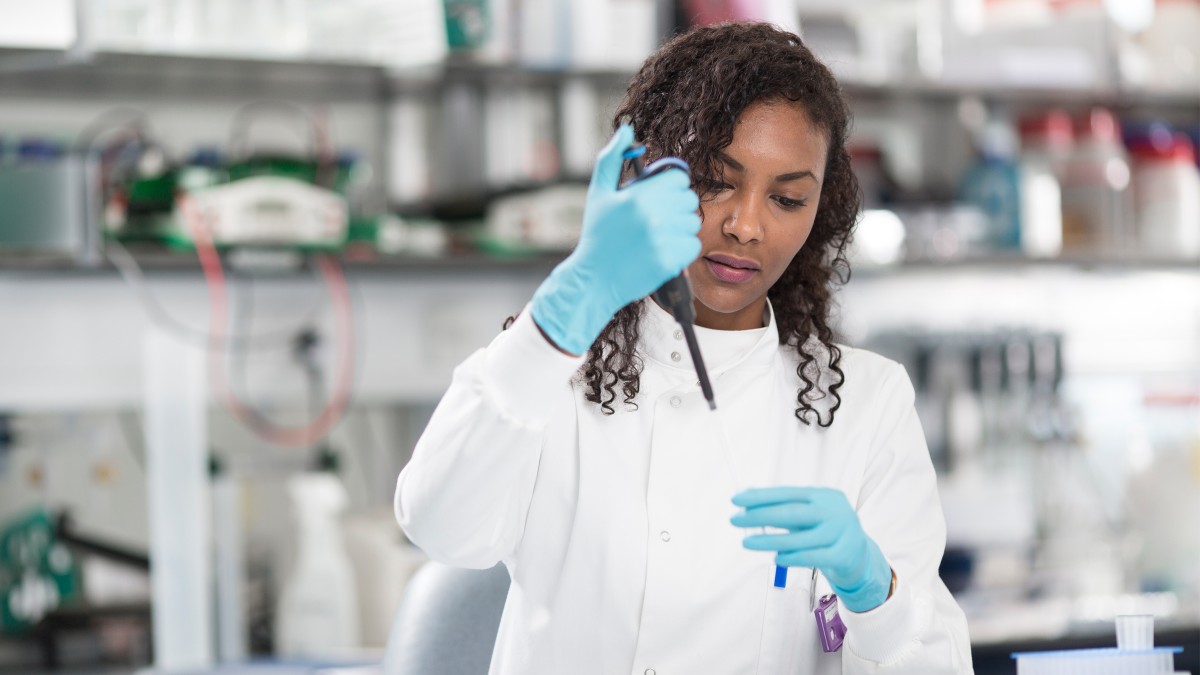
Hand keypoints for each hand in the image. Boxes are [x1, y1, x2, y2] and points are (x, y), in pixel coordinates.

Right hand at [530, 124, 700, 354]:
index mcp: (637, 195)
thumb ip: (610, 158)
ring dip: (680, 229)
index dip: (670, 187)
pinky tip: (663, 252)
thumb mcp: (598, 194)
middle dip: (676, 207)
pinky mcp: (670, 261)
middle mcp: (652, 215)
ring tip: (658, 237)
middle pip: (689, 200)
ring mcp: (662, 239)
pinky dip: (682, 250)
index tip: (659, 198)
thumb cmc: (597, 235)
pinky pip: (693, 246)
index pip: (678, 178)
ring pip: (693, 223)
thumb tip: (626, 129)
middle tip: (658, 220)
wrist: (594, 280)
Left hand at [731, 487, 892, 612]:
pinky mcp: (843, 555)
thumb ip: (782, 507)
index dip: (761, 496)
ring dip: (770, 540)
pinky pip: (812, 557)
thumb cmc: (826, 531)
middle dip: (760, 515)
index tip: (737, 499)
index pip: (788, 494)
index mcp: (824, 496)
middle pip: (793, 513)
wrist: (859, 556)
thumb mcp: (808, 515)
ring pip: (800, 538)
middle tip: (736, 519)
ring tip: (747, 542)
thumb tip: (747, 499)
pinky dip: (792, 558)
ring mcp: (842, 533)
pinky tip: (776, 558)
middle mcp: (834, 511)